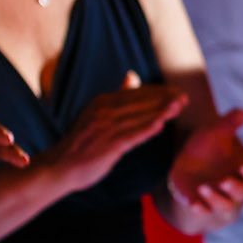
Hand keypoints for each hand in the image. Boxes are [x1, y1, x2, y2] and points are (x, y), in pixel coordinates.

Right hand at [43, 72, 186, 193]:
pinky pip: (129, 136)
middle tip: (185, 97)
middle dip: (164, 99)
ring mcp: (104, 129)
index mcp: (102, 102)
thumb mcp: (96, 113)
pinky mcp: (107, 146)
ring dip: (160, 111)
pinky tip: (160, 125)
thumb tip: (132, 76)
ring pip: (138, 117)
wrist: (58, 167)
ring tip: (179, 106)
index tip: (177, 91)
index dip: (158, 92)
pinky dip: (145, 130)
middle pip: (139, 102)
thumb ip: (117, 96)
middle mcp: (103, 112)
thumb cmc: (82, 142)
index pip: (136, 93)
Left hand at [167, 108, 242, 229]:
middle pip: (242, 193)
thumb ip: (230, 123)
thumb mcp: (217, 132)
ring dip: (216, 200)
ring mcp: (220, 198)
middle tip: (224, 181)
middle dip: (234, 188)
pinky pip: (205, 212)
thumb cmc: (211, 145)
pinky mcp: (202, 204)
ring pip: (225, 206)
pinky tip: (194, 204)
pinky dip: (201, 209)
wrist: (191, 159)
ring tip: (203, 187)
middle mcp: (237, 187)